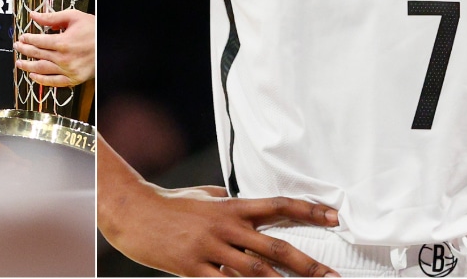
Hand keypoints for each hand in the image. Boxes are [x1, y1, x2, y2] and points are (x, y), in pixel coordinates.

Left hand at [14, 9, 93, 85]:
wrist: (109, 46)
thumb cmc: (93, 30)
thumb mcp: (74, 17)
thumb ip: (52, 17)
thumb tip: (34, 15)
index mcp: (62, 42)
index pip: (38, 41)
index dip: (27, 39)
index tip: (22, 37)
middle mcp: (63, 59)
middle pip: (37, 55)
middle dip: (24, 50)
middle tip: (17, 47)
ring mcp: (68, 71)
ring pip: (42, 69)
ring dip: (28, 66)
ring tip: (19, 63)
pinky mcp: (73, 79)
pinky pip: (53, 82)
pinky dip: (41, 80)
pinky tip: (33, 76)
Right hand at [105, 183, 339, 276]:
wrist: (133, 211)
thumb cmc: (168, 202)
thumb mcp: (201, 195)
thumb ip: (224, 200)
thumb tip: (238, 201)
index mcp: (231, 207)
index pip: (278, 206)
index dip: (308, 211)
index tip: (334, 218)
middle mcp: (226, 226)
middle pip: (275, 247)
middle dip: (307, 264)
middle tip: (331, 276)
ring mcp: (210, 247)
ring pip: (256, 271)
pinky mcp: (194, 267)